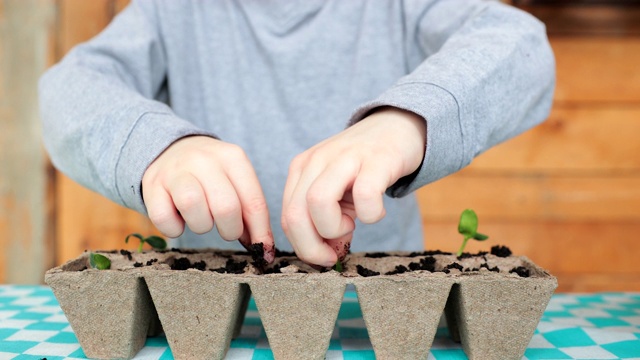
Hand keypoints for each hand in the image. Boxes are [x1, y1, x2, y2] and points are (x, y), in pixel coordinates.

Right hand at [142, 136, 274, 261]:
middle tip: (227, 230)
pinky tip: (179, 220)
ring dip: (202, 225)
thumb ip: (250, 210)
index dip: (261, 232)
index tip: (263, 250)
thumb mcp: (235, 181)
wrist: (171, 150)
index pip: (254, 201)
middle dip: (231, 230)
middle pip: (226, 207)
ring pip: (193, 206)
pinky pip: (164, 218)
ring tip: (203, 220)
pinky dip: (174, 229)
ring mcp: (176, 170)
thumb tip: (263, 247)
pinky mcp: (152, 185)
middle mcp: (204, 159)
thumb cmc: (212, 175)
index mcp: (232, 157)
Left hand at [281, 107, 425, 266]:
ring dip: (335, 228)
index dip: (303, 247)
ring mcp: (345, 158)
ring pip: (317, 202)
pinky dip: (370, 215)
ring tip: (354, 223)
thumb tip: (328, 254)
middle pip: (295, 215)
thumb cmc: (363, 167)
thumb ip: (325, 220)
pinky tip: (376, 211)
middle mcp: (317, 160)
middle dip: (312, 248)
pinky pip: (364, 196)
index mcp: (302, 168)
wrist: (396, 127)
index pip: (287, 218)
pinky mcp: (376, 160)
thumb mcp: (336, 191)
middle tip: (335, 253)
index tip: (325, 256)